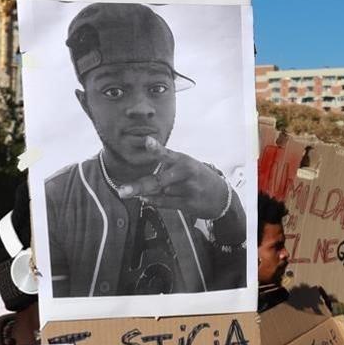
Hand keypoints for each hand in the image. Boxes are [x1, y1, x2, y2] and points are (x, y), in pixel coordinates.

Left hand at [117, 142, 231, 219]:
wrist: (221, 196)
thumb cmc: (197, 178)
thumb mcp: (184, 165)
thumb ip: (165, 168)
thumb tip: (143, 180)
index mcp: (182, 160)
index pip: (166, 153)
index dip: (156, 148)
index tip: (147, 141)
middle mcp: (185, 173)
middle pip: (158, 181)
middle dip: (139, 186)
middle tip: (122, 191)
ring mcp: (188, 189)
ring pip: (160, 193)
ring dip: (146, 193)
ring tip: (137, 192)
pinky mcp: (190, 203)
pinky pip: (166, 204)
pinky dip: (154, 201)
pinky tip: (146, 199)